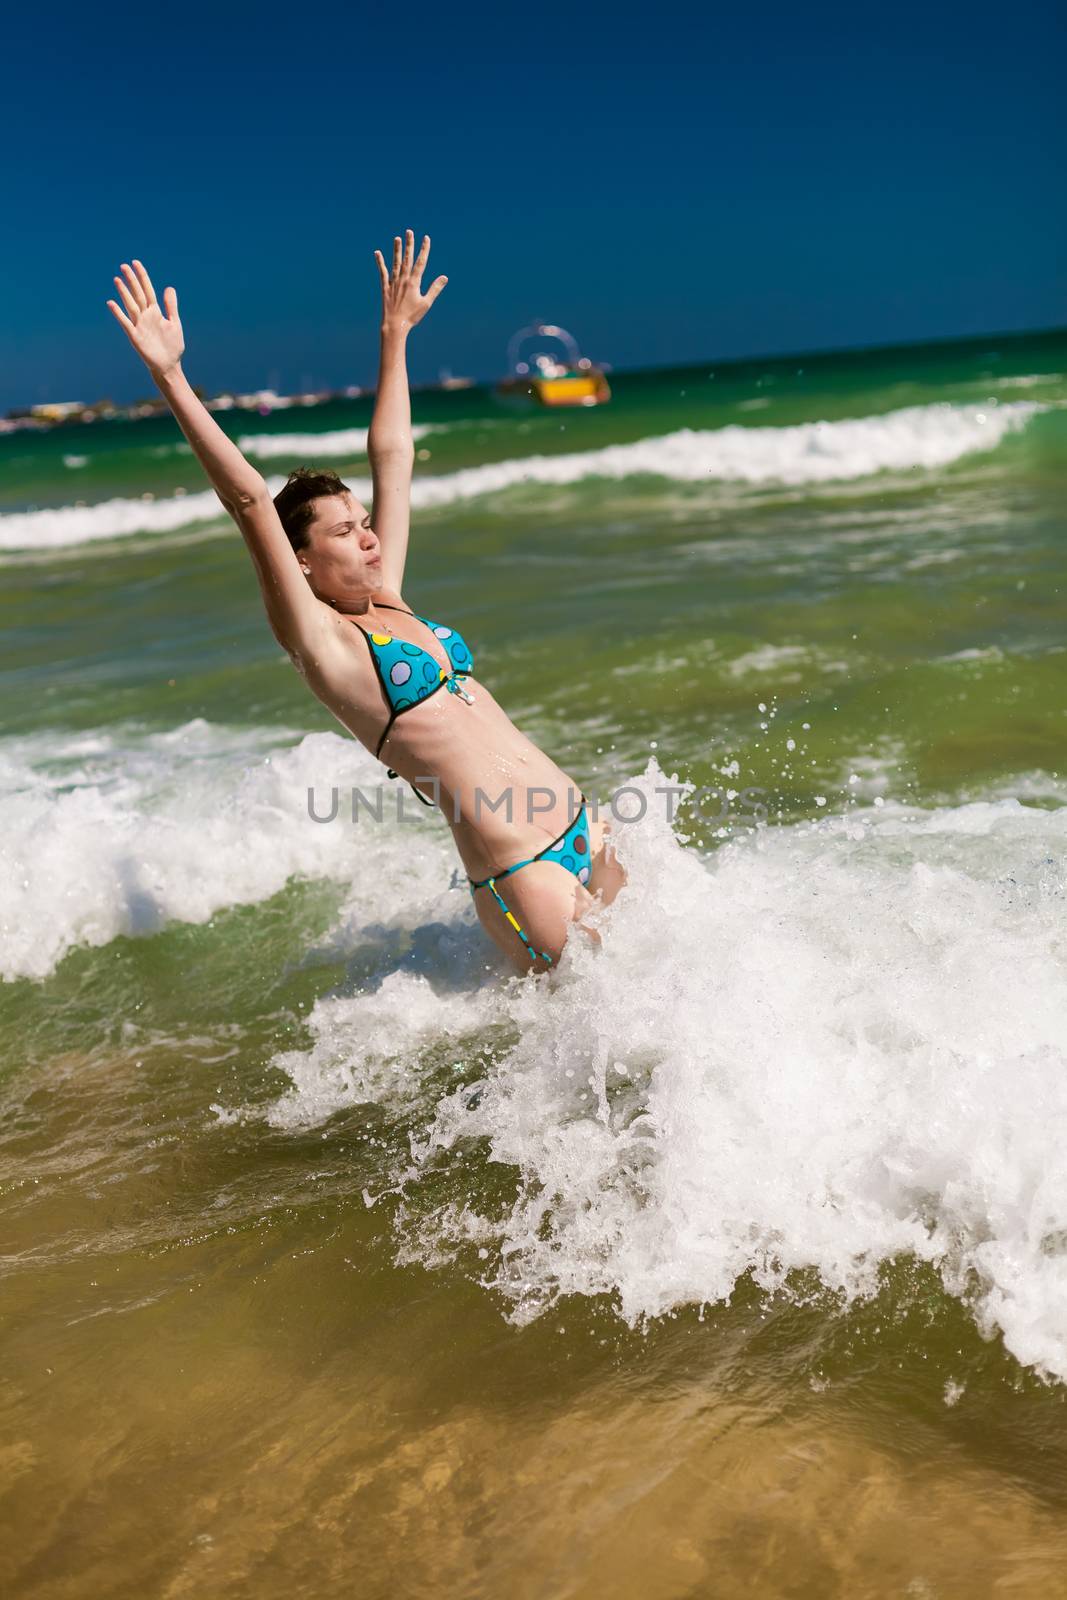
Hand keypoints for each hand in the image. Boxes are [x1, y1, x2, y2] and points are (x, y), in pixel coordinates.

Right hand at [106, 260, 183, 378]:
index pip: (147, 290)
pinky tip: (111, 303)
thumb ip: (171, 306)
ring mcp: (139, 326)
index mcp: (155, 312)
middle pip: (137, 294)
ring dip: (124, 293)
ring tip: (117, 279)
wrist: (169, 366)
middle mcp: (145, 316)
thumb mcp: (174, 323)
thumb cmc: (172, 346)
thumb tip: (168, 287)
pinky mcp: (135, 337)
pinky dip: (118, 313)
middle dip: (132, 280)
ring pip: (130, 305)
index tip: (135, 263)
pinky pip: (125, 323)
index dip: (142, 277)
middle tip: (124, 266)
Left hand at [375, 230, 446, 331]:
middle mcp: (403, 279)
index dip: (424, 249)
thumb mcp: (426, 303)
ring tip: (397, 238)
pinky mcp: (385, 287)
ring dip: (397, 250)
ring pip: (395, 262)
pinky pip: (382, 272)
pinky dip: (380, 262)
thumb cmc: (412, 316)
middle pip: (407, 258)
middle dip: (409, 244)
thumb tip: (445, 277)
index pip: (421, 262)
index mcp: (414, 282)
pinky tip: (377, 253)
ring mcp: (393, 282)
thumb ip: (435, 289)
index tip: (426, 238)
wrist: (395, 325)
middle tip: (410, 231)